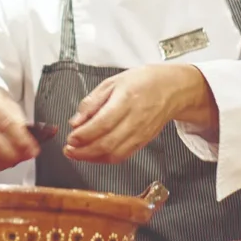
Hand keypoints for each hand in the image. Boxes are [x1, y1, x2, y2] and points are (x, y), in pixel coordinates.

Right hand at [0, 84, 38, 171]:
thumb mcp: (0, 98)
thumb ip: (20, 116)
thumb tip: (46, 132)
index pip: (6, 123)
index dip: (22, 140)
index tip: (34, 149)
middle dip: (15, 155)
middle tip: (27, 156)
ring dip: (6, 162)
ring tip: (17, 159)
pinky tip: (4, 162)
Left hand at [65, 65, 215, 163]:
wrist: (172, 88)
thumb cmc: (143, 81)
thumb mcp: (113, 82)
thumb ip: (92, 102)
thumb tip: (76, 121)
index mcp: (126, 100)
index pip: (103, 123)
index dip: (84, 135)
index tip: (70, 137)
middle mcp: (135, 119)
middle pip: (107, 143)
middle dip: (84, 151)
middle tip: (69, 149)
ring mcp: (141, 133)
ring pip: (114, 154)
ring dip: (92, 158)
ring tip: (78, 154)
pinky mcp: (143, 142)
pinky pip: (123, 156)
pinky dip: (105, 159)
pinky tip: (94, 155)